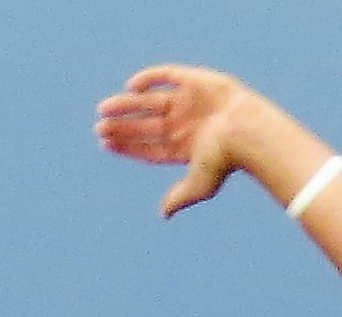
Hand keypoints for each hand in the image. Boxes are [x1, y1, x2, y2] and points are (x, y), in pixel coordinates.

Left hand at [94, 64, 258, 216]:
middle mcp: (183, 125)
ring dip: (126, 105)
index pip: (149, 146)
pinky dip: (148, 79)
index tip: (105, 143)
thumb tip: (163, 214)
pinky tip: (130, 87)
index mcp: (183, 148)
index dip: (127, 145)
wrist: (243, 129)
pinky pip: (165, 76)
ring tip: (103, 109)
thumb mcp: (198, 184)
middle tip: (98, 127)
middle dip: (122, 127)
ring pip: (149, 102)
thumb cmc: (223, 160)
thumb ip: (179, 197)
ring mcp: (187, 103)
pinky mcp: (193, 81)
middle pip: (145, 126)